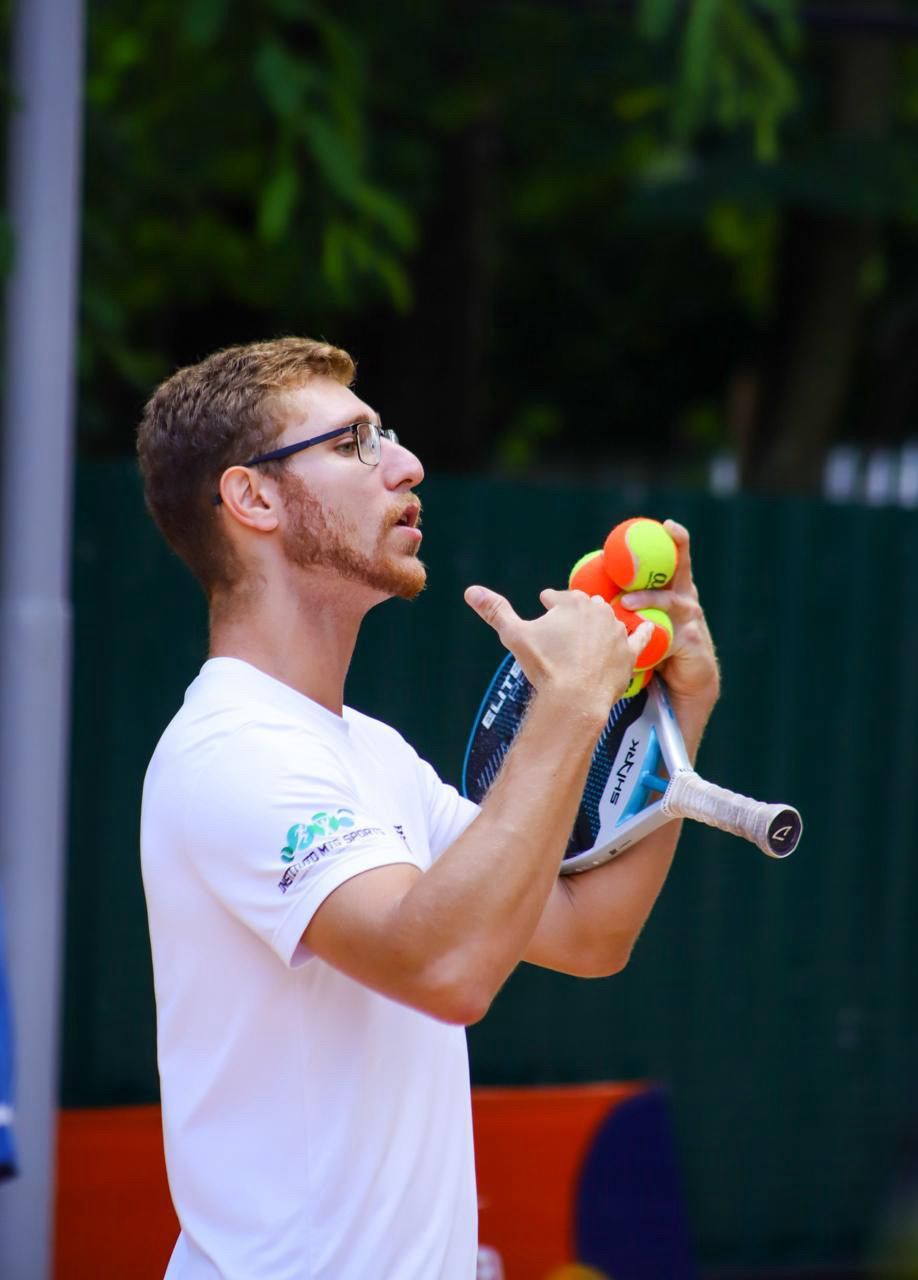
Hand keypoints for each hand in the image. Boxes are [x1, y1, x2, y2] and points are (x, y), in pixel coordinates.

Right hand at [465, 584, 652, 715]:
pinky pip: (642, 637)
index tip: (545, 606)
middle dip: (575, 613)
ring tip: (591, 636)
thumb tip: (470, 590)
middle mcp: (598, 611)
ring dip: (601, 625)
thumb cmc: (544, 666)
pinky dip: (644, 632)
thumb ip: (494, 610)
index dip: (549, 603)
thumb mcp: (514, 635)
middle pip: (585, 606)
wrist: (574, 698)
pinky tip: (648, 627)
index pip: (558, 597)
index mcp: (572, 602)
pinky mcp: (630, 652)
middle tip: (565, 628)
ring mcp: (617, 632)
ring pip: (609, 621)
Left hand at [617, 519, 719, 707]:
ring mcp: (691, 618)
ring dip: (647, 601)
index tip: (666, 524)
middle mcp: (686, 598)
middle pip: (684, 567)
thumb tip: (582, 593)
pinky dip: (649, 640)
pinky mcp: (691, 640)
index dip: (676, 539)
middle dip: (678, 548)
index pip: (675, 559)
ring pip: (669, 602)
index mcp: (673, 589)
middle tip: (665, 537)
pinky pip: (667, 636)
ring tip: (625, 604)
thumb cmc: (657, 644)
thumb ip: (622, 604)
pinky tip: (636, 643)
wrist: (684, 680)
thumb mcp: (641, 621)